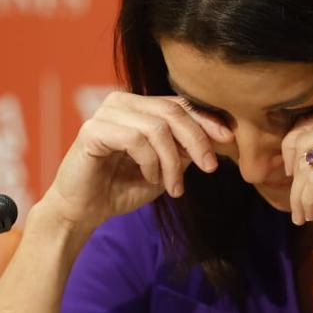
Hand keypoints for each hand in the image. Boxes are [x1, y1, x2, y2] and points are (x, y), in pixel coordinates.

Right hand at [40, 91, 233, 230]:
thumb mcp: (165, 168)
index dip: (206, 120)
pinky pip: (135, 139)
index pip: (179, 104)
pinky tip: (150, 178)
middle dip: (197, 140)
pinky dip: (150, 162)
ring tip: (173, 186)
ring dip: (172, 161)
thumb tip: (221, 136)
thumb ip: (185, 150)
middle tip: (209, 168)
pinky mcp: (93, 130)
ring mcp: (105, 113)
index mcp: (139, 106)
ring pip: (157, 127)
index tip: (229, 140)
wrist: (83, 210)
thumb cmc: (122, 187)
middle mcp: (121, 101)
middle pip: (172, 111)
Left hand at [280, 112, 312, 238]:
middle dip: (292, 176)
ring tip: (303, 215)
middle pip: (301, 142)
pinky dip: (307, 199)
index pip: (309, 125)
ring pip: (306, 164)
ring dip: (298, 194)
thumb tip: (311, 170)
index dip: (292, 150)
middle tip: (295, 202)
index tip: (292, 176)